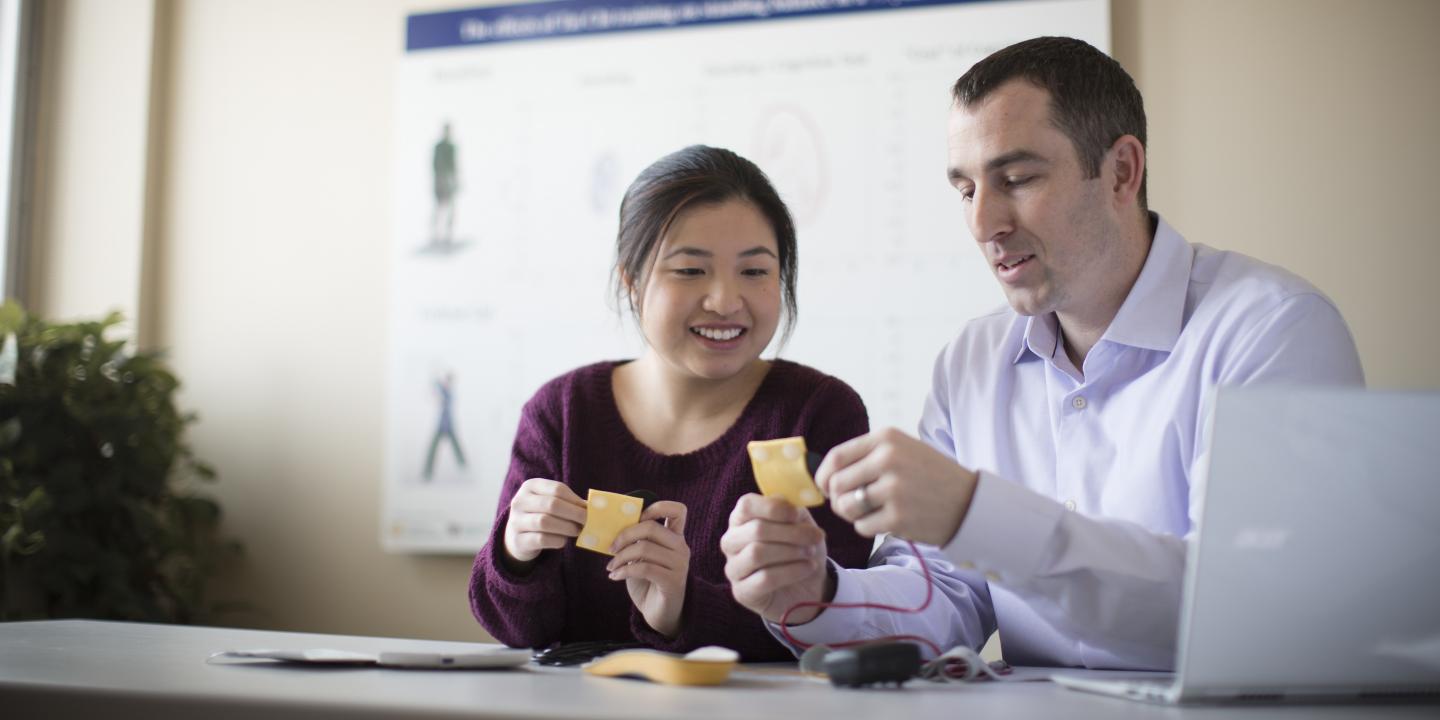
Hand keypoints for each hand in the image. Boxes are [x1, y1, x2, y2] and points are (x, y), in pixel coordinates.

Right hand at [502, 478, 586, 567]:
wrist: (517, 537)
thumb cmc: (541, 515)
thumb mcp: (550, 503)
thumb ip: (569, 502)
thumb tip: (594, 507)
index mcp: (530, 486)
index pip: (557, 489)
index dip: (575, 499)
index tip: (588, 509)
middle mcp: (519, 502)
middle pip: (551, 504)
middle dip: (574, 513)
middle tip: (586, 521)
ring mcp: (516, 521)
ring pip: (545, 522)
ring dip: (566, 527)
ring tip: (577, 531)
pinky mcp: (518, 540)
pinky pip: (542, 539)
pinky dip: (557, 540)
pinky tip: (563, 540)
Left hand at [606, 501, 689, 637]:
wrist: (659, 612)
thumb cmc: (648, 581)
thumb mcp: (642, 556)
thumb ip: (637, 540)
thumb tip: (613, 526)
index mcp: (675, 537)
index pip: (678, 510)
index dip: (657, 507)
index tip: (637, 518)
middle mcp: (681, 547)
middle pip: (651, 527)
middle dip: (624, 535)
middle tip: (611, 548)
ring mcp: (679, 565)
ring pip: (644, 548)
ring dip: (620, 557)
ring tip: (611, 566)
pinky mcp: (673, 582)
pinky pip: (644, 568)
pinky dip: (624, 571)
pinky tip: (615, 576)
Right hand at [720, 494, 829, 624]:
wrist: (808, 586)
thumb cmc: (800, 549)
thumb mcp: (801, 524)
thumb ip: (792, 510)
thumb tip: (788, 503)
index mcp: (742, 519)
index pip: (746, 505)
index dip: (773, 507)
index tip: (797, 514)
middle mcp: (731, 542)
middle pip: (755, 530)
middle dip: (791, 532)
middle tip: (815, 536)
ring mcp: (734, 568)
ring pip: (757, 554)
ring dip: (791, 551)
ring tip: (811, 553)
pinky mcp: (742, 592)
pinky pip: (765, 579)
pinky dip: (792, 571)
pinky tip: (808, 568)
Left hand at [814, 428, 978, 545]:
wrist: (969, 502)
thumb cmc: (930, 476)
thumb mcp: (902, 450)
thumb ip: (867, 456)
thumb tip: (823, 475)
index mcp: (886, 438)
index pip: (836, 457)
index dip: (823, 476)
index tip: (826, 487)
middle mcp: (888, 459)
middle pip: (836, 484)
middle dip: (838, 498)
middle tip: (852, 504)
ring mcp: (893, 489)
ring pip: (846, 506)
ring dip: (851, 514)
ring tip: (869, 512)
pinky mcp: (898, 517)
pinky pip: (862, 526)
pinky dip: (868, 527)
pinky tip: (887, 521)